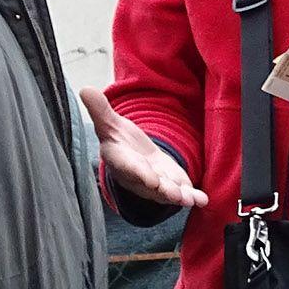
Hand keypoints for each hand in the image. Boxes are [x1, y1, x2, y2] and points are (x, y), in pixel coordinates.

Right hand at [80, 85, 205, 208]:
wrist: (131, 153)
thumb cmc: (118, 139)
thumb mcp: (109, 123)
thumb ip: (100, 110)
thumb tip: (85, 89)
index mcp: (121, 161)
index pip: (129, 168)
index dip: (140, 174)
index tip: (151, 180)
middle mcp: (138, 177)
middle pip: (150, 186)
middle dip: (162, 190)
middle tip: (174, 194)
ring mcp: (156, 184)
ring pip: (166, 192)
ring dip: (178, 196)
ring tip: (190, 199)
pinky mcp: (171, 184)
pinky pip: (181, 192)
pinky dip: (192, 196)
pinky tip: (203, 199)